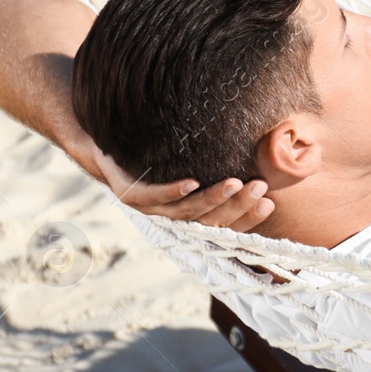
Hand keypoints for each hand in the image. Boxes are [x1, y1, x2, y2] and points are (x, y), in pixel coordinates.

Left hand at [94, 145, 274, 230]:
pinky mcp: (127, 194)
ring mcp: (147, 209)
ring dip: (211, 199)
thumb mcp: (188, 163)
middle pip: (208, 221)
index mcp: (187, 217)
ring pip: (184, 212)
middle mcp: (169, 218)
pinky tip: (191, 182)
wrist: (101, 146)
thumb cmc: (152, 155)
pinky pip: (152, 196)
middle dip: (237, 206)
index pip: (223, 225)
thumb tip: (258, 156)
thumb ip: (213, 169)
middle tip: (259, 187)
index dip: (246, 218)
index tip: (269, 202)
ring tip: (234, 183)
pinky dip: (173, 191)